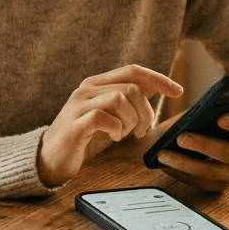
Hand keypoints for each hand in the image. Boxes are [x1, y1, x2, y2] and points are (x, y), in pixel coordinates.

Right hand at [38, 65, 183, 187]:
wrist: (51, 159)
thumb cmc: (84, 137)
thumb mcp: (111, 115)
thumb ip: (128, 100)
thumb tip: (155, 86)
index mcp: (96, 83)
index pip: (133, 70)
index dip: (158, 78)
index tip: (178, 91)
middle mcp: (86, 89)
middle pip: (131, 88)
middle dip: (145, 112)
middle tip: (141, 131)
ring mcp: (78, 105)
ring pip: (120, 99)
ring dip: (131, 121)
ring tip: (123, 134)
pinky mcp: (74, 124)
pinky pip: (104, 118)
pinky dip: (116, 129)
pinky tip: (113, 137)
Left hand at [154, 113, 228, 191]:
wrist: (220, 140)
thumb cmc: (215, 122)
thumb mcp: (215, 114)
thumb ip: (209, 113)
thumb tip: (192, 117)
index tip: (220, 118)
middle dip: (203, 145)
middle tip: (181, 138)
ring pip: (212, 172)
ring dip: (185, 163)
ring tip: (164, 154)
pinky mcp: (222, 186)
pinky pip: (201, 183)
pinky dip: (182, 174)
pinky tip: (165, 166)